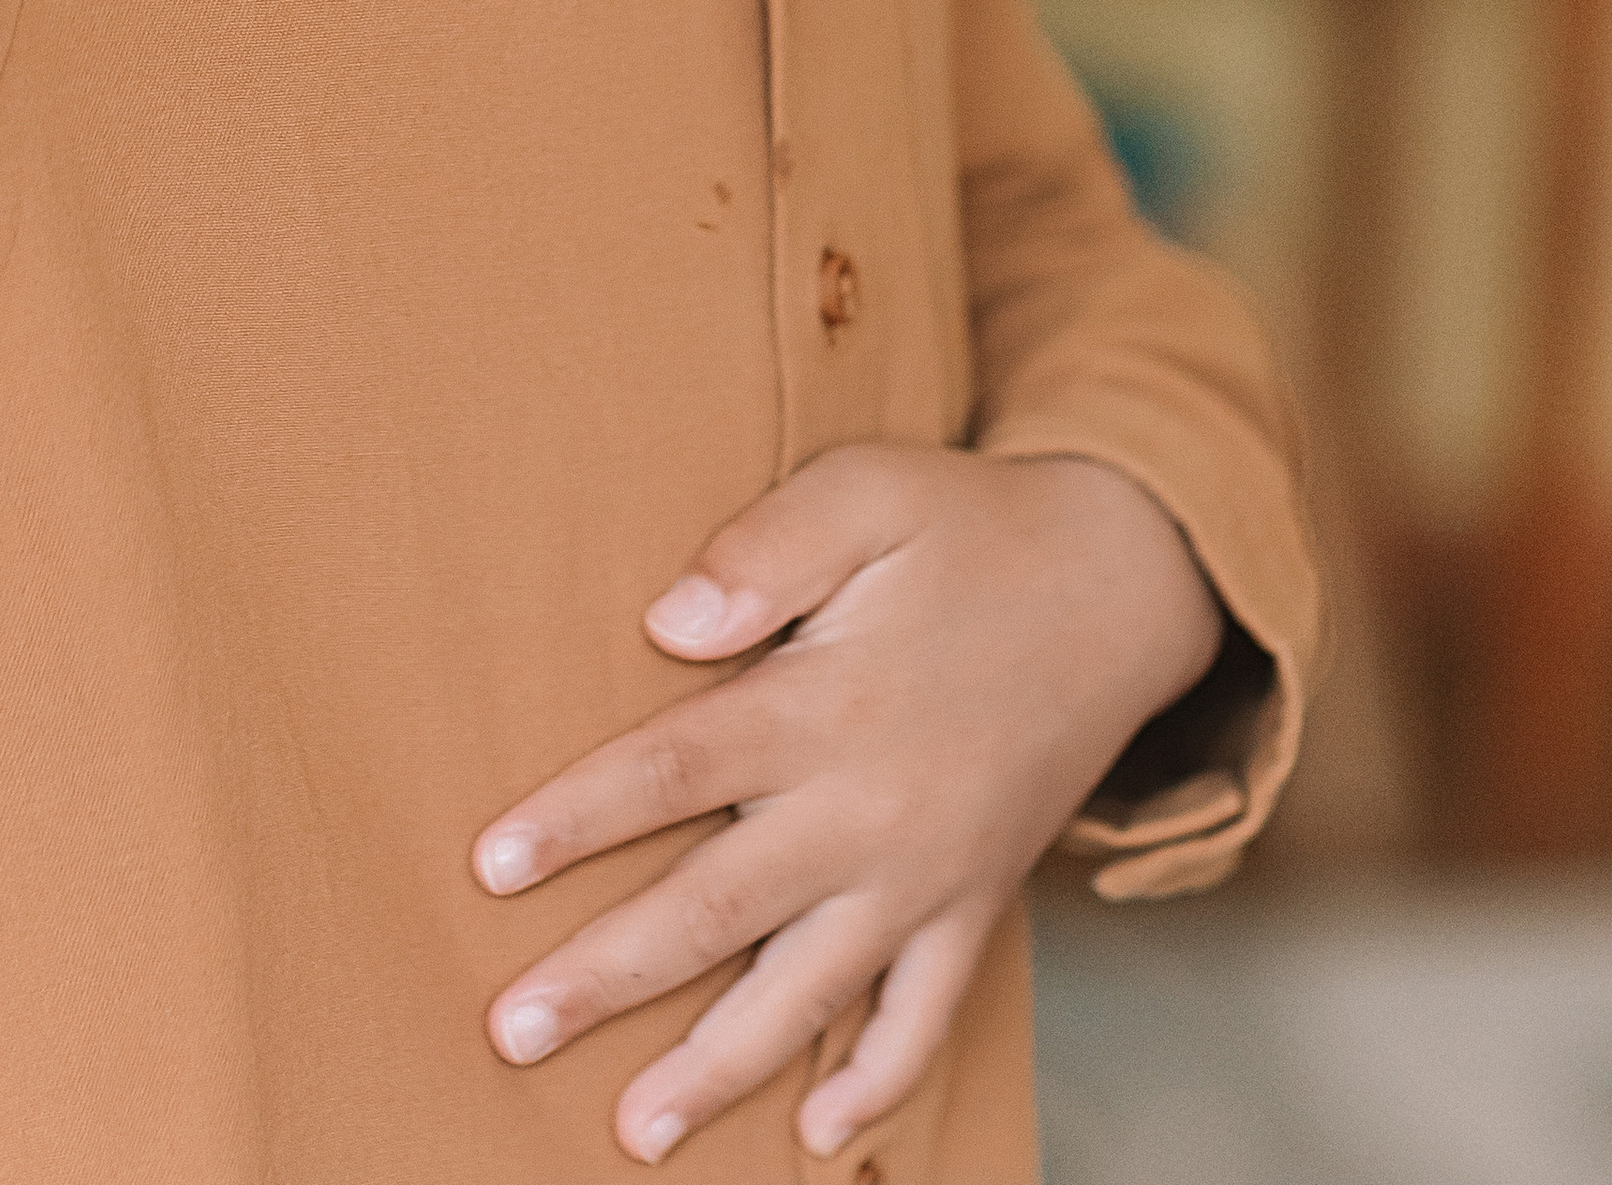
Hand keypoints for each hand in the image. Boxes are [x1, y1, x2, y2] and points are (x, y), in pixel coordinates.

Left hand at [474, 447, 1224, 1163]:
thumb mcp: (868, 491)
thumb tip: (668, 621)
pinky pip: (926, 1015)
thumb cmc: (967, 526)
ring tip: (631, 1135)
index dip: (578, 820)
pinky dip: (878, 1083)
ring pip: (806, 992)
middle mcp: (869, 809)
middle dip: (607, 977)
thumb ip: (765, 546)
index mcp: (825, 704)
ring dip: (716, 1068)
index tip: (490, 867)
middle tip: (510, 1032)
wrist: (1121, 580)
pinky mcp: (978, 902)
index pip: (675, 772)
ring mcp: (928, 872)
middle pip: (716, 909)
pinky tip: (820, 1134)